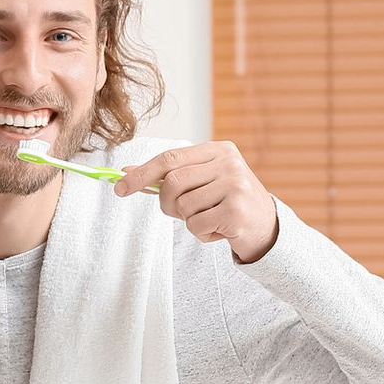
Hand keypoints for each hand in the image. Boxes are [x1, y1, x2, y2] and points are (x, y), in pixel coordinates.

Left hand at [115, 141, 278, 263]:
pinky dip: (202, 234)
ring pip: (183, 207)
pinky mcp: (237, 211)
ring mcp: (235, 185)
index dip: (141, 175)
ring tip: (210, 218)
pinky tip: (219, 229)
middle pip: (172, 183)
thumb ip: (166, 176)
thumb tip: (126, 172)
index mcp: (218, 150)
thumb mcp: (199, 183)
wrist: (265, 227)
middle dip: (168, 204)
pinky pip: (196, 226)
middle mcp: (229, 163)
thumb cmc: (225, 202)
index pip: (169, 159)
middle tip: (183, 212)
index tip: (118, 188)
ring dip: (189, 221)